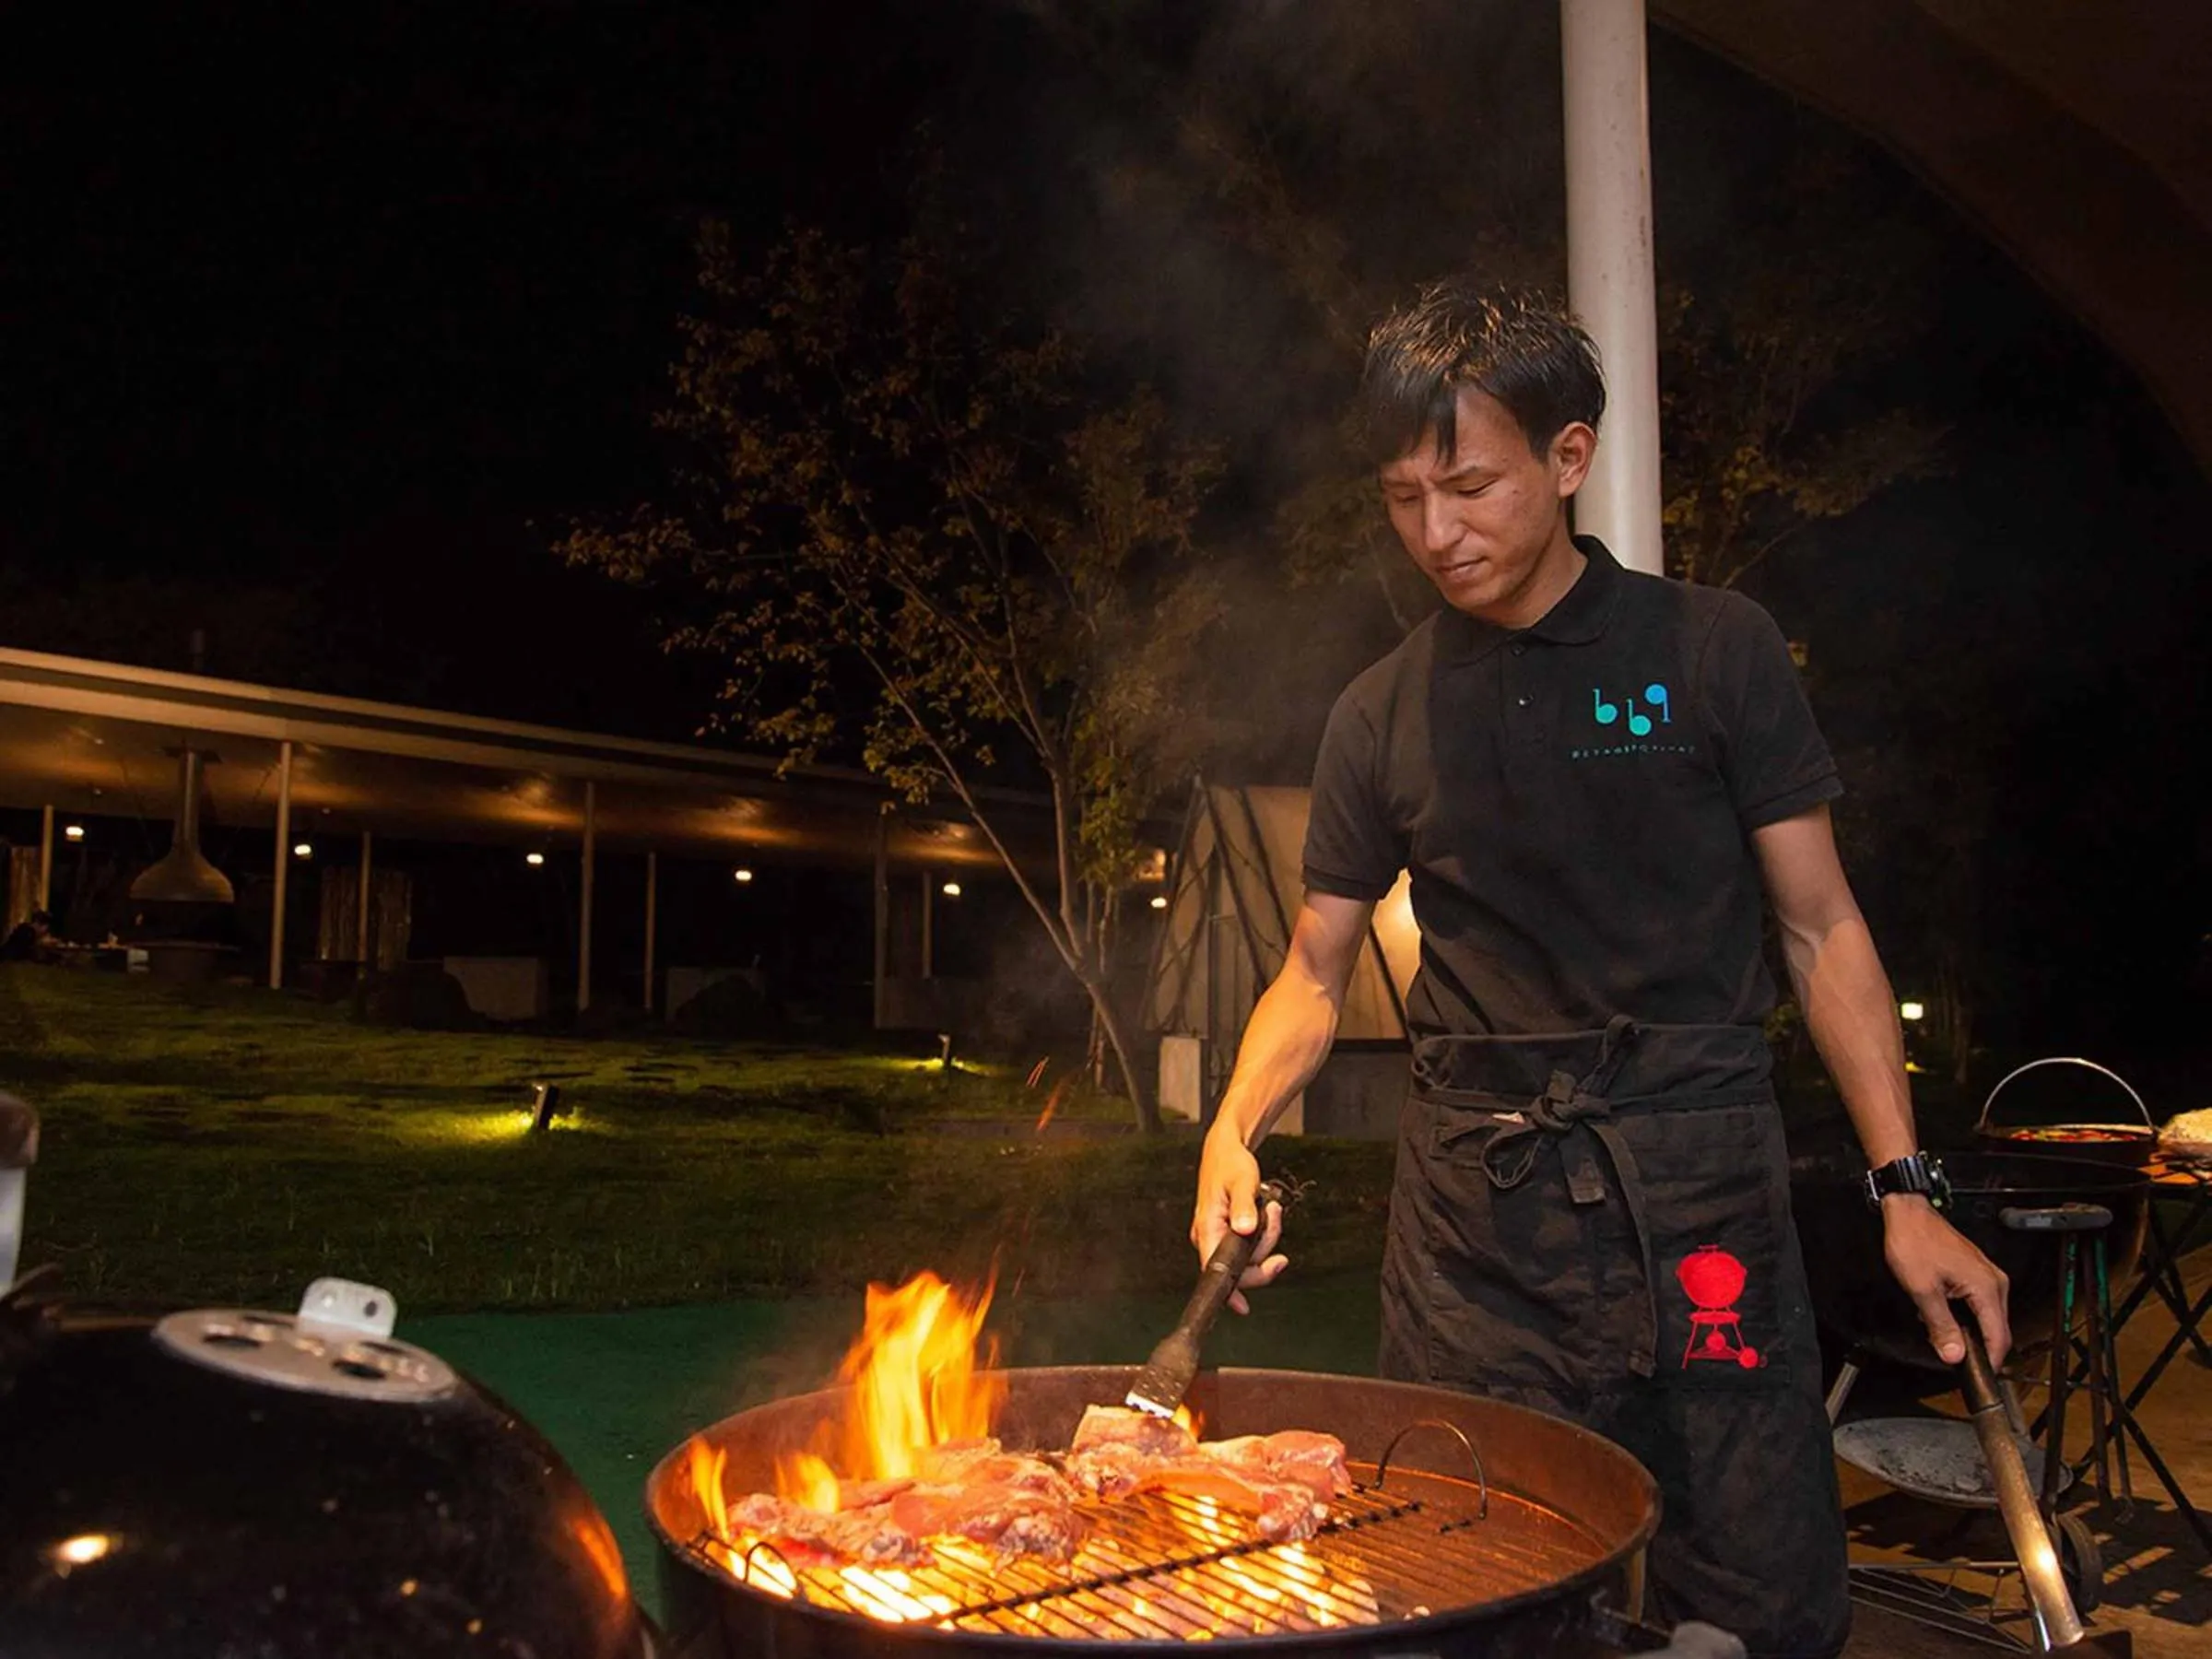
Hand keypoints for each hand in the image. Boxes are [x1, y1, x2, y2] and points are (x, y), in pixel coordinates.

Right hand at [1191, 1121, 1286, 1314]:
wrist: (1226, 1150)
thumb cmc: (1229, 1164)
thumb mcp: (1242, 1182)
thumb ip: (1245, 1206)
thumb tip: (1245, 1229)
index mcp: (1206, 1228)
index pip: (1215, 1270)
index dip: (1230, 1291)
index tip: (1243, 1307)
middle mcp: (1208, 1237)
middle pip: (1240, 1267)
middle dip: (1264, 1250)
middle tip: (1274, 1220)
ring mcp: (1218, 1236)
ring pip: (1250, 1256)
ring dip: (1267, 1236)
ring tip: (1270, 1208)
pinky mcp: (1229, 1233)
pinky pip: (1251, 1246)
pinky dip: (1263, 1233)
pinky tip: (1266, 1214)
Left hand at [1883, 1195, 2009, 1366]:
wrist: (1908, 1212)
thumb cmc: (1915, 1241)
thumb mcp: (1922, 1290)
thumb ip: (1940, 1325)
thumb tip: (1953, 1354)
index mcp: (1987, 1288)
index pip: (1999, 1337)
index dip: (1989, 1361)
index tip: (1977, 1375)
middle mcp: (1994, 1282)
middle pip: (1996, 1329)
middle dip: (1976, 1347)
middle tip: (1952, 1357)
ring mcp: (1987, 1276)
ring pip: (1986, 1317)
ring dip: (1967, 1330)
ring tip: (1941, 1332)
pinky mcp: (1977, 1273)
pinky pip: (1978, 1304)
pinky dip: (1963, 1314)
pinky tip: (1941, 1313)